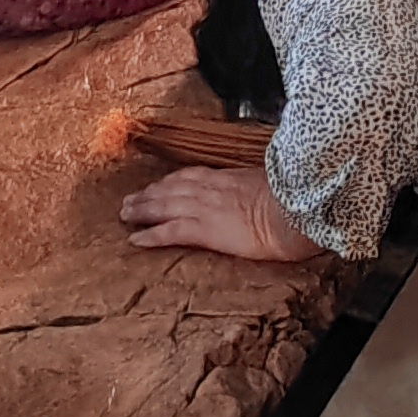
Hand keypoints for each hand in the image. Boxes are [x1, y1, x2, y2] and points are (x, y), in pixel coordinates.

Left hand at [119, 166, 311, 260]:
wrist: (292, 212)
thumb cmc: (289, 200)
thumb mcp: (270, 186)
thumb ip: (255, 188)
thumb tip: (259, 192)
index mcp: (226, 178)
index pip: (190, 176)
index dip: (170, 181)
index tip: (157, 185)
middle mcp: (210, 189)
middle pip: (170, 189)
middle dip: (148, 194)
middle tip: (129, 200)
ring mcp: (204, 208)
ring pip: (164, 206)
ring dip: (142, 210)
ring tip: (125, 214)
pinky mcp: (204, 229)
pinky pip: (170, 231)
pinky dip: (151, 235)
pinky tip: (136, 240)